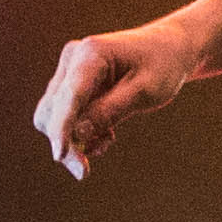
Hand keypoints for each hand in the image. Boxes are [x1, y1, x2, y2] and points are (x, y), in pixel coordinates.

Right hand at [35, 17, 205, 177]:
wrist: (168, 49)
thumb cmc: (162, 65)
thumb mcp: (145, 91)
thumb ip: (110, 111)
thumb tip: (76, 134)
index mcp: (91, 53)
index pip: (70, 96)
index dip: (63, 128)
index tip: (60, 156)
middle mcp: (73, 58)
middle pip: (53, 110)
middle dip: (67, 142)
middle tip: (85, 171)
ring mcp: (69, 71)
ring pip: (52, 116)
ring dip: (74, 138)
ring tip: (107, 140)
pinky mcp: (72, 84)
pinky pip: (64, 116)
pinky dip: (80, 132)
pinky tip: (106, 134)